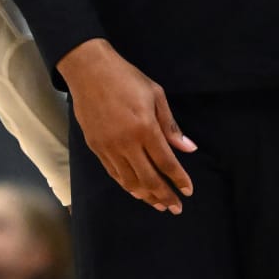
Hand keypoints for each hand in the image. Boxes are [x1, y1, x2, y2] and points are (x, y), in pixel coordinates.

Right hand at [57, 39, 195, 212]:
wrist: (89, 70)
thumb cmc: (126, 78)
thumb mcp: (156, 95)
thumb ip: (170, 126)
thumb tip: (188, 148)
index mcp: (145, 128)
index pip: (166, 162)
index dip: (179, 179)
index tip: (188, 191)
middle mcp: (126, 142)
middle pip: (149, 178)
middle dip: (165, 195)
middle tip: (176, 207)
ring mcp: (108, 147)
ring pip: (130, 181)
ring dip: (146, 196)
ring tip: (159, 204)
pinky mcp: (96, 147)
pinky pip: (114, 173)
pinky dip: (127, 185)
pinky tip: (137, 191)